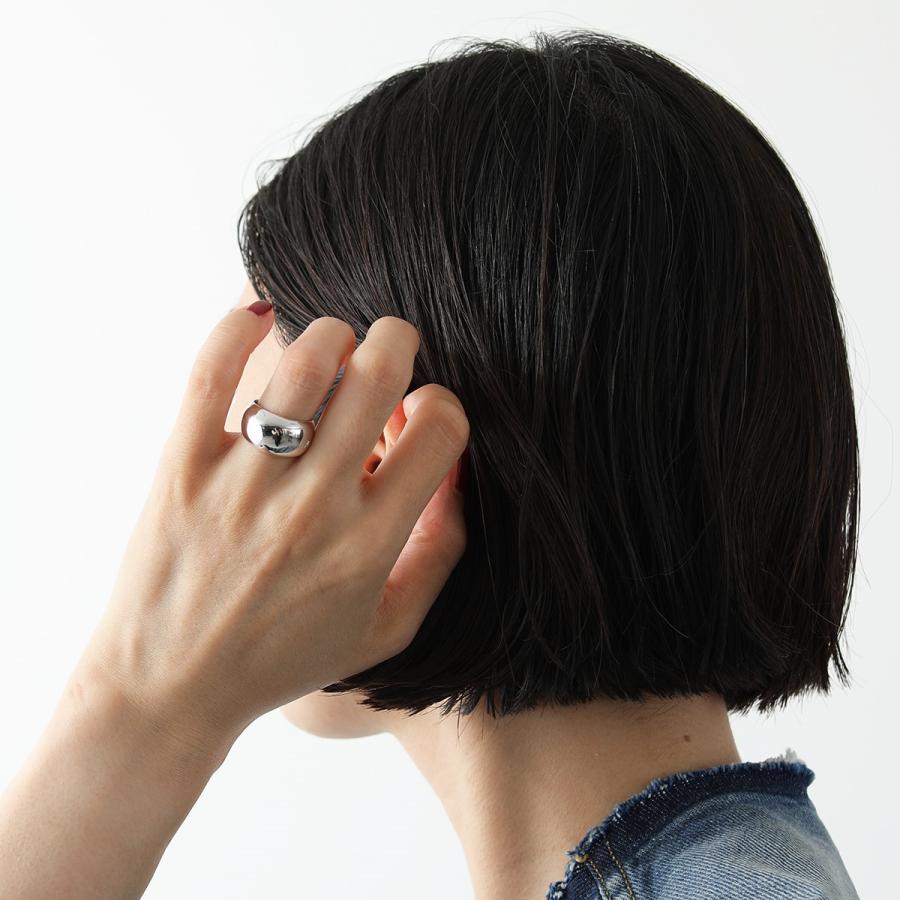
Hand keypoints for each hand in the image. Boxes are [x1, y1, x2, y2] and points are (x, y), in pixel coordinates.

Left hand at [77, 303, 468, 758]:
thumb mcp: (388, 629)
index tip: (424, 411)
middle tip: (389, 345)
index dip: (446, 404)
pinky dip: (235, 327)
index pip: (440, 430)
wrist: (171, 688)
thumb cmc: (284, 659)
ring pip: (304, 361)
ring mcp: (244, 484)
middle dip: (398, 340)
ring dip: (330, 333)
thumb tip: (458, 472)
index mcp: (370, 544)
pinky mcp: (182, 468)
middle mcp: (313, 506)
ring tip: (331, 345)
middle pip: (378, 374)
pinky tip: (256, 314)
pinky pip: (210, 373)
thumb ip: (440, 552)